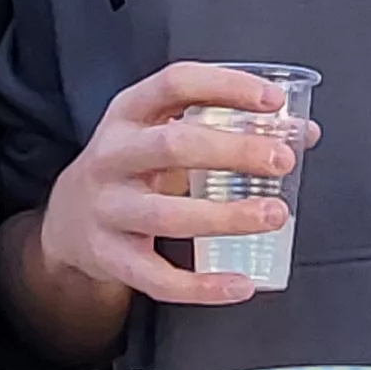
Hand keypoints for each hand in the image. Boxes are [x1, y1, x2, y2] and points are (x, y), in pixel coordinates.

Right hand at [30, 63, 319, 309]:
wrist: (67, 221)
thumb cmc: (131, 168)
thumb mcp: (162, 132)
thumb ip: (226, 127)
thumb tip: (304, 133)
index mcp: (129, 114)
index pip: (176, 83)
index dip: (226, 86)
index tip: (272, 100)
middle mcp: (113, 156)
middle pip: (173, 146)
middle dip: (233, 151)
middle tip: (281, 160)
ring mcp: (108, 208)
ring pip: (167, 215)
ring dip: (226, 217)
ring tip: (273, 215)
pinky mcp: (111, 257)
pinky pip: (157, 277)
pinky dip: (201, 286)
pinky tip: (239, 284)